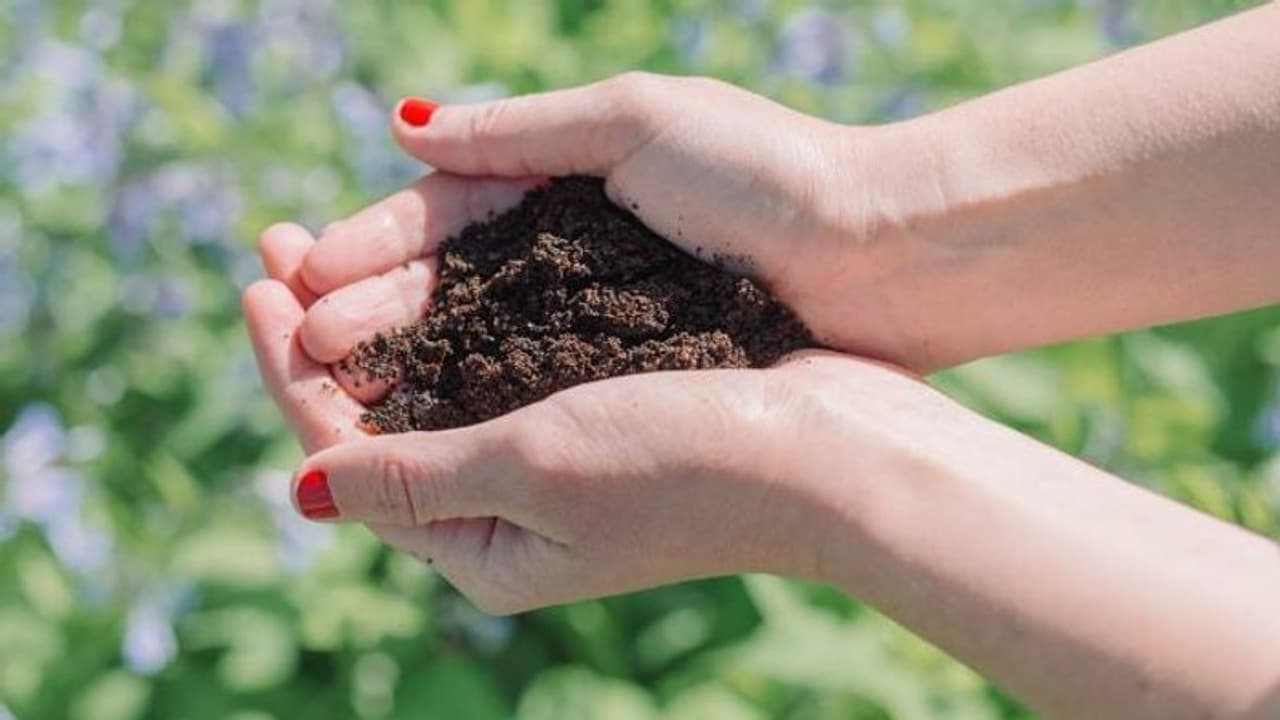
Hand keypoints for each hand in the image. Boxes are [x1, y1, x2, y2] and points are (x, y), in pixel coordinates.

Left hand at [246, 263, 928, 612]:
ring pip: (433, 386)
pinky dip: (446, 320)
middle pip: (381, 419)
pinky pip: (492, 368)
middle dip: (322, 336)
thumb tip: (301, 488)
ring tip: (325, 252)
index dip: (289, 372)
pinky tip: (426, 276)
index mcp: (482, 549)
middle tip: (272, 246)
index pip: (347, 455)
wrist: (834, 452)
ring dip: (379, 319)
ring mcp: (553, 467)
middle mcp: (508, 515)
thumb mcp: (532, 471)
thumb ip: (415, 476)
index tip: (254, 284)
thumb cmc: (687, 464)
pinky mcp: (594, 419)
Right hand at [285, 73, 926, 393]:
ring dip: (402, 355)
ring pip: (478, 335)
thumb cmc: (769, 178)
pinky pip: (533, 377)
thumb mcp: (637, 123)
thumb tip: (402, 126)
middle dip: (365, 306)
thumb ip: (519, 131)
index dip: (367, 246)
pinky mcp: (638, 365)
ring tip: (332, 379)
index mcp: (568, 175)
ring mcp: (603, 312)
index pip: (441, 213)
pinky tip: (421, 414)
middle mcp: (575, 247)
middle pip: (445, 280)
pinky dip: (473, 392)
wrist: (888, 257)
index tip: (297, 278)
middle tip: (292, 341)